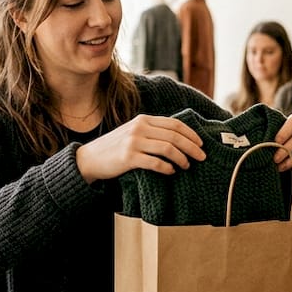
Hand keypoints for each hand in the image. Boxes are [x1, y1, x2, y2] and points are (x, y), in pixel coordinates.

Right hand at [75, 115, 206, 182]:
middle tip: (202, 157)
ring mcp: (133, 142)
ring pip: (168, 148)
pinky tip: (171, 172)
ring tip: (187, 166)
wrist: (90, 159)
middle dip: (192, 147)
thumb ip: (151, 131)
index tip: (201, 144)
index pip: (174, 124)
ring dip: (182, 158)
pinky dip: (167, 168)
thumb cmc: (114, 148)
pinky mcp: (128, 157)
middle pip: (175, 136)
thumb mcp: (133, 132)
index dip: (191, 134)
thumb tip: (179, 138)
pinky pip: (155, 162)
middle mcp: (139, 128)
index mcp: (143, 120)